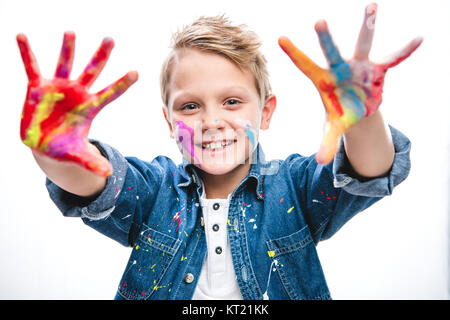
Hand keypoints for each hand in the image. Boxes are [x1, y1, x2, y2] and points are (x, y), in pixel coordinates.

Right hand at [17, 31, 137, 175]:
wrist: (44, 144)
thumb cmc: (65, 148)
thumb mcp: (78, 156)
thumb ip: (91, 162)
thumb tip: (107, 174)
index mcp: (89, 108)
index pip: (109, 94)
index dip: (121, 85)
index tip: (137, 73)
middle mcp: (76, 94)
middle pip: (92, 72)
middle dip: (101, 56)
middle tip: (110, 39)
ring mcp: (57, 89)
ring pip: (64, 65)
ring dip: (67, 49)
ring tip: (71, 32)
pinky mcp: (37, 88)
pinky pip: (31, 67)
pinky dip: (26, 53)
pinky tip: (21, 36)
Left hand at [278, 3, 421, 163]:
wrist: (359, 107)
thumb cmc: (341, 113)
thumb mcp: (334, 128)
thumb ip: (327, 142)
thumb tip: (320, 162)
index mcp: (324, 81)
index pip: (306, 66)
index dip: (294, 54)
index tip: (279, 39)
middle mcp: (340, 69)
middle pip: (332, 52)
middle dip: (326, 39)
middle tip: (318, 21)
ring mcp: (360, 66)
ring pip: (363, 44)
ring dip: (367, 27)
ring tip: (371, 6)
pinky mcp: (378, 69)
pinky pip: (393, 58)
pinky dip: (404, 52)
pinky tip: (418, 39)